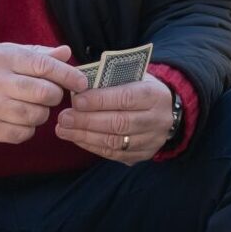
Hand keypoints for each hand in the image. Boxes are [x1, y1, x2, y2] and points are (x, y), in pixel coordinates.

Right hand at [0, 43, 89, 143]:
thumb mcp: (4, 52)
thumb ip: (37, 54)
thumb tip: (67, 53)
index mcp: (2, 57)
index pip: (44, 66)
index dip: (68, 75)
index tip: (81, 82)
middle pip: (45, 94)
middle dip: (54, 96)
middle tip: (47, 94)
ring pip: (37, 116)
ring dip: (41, 114)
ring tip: (31, 107)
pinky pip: (22, 134)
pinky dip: (27, 129)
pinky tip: (19, 120)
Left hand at [55, 73, 174, 163]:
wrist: (166, 111)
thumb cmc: (141, 88)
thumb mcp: (134, 77)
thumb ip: (111, 80)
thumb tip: (78, 85)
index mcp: (156, 95)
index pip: (126, 98)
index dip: (100, 100)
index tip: (77, 100)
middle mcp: (158, 120)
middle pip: (119, 123)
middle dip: (88, 121)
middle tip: (64, 118)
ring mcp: (152, 140)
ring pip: (115, 142)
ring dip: (85, 136)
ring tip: (64, 129)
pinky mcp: (144, 154)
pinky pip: (115, 154)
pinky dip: (93, 146)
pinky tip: (77, 138)